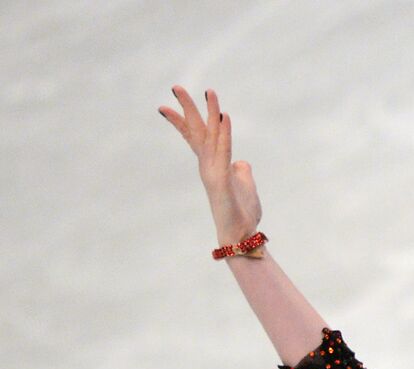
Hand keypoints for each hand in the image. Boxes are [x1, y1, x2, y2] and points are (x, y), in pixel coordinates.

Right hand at [159, 86, 261, 244]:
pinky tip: (225, 117)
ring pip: (210, 136)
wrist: (241, 236)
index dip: (184, 120)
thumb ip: (241, 172)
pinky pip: (224, 151)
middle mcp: (208, 165)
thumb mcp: (245, 186)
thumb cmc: (242, 214)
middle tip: (176, 86)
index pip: (195, 137)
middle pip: (196, 132)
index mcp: (212, 165)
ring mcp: (213, 172)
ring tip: (208, 92)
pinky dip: (225, 133)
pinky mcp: (222, 180)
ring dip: (210, 113)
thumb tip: (242, 163)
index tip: (169, 103)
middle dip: (187, 109)